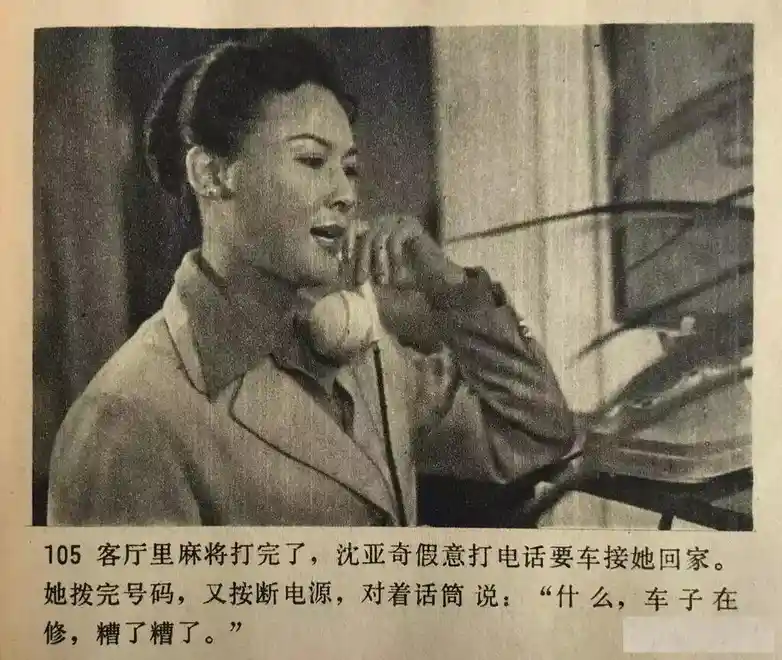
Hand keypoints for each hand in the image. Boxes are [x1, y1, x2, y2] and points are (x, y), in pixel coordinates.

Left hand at [346, 215, 465, 300]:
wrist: (436, 281)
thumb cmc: (407, 278)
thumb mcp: (378, 273)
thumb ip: (363, 267)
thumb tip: (339, 268)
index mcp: (375, 230)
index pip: (353, 231)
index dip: (345, 244)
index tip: (342, 263)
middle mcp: (385, 221)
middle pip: (364, 235)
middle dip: (361, 261)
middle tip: (361, 281)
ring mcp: (399, 220)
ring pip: (377, 237)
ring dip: (378, 263)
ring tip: (384, 282)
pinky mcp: (412, 224)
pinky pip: (395, 238)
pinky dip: (394, 258)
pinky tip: (399, 274)